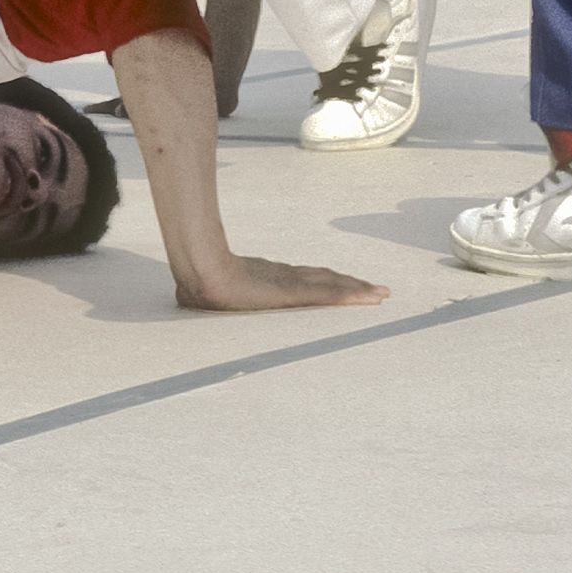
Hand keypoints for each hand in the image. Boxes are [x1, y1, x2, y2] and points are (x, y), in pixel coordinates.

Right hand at [171, 254, 387, 313]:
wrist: (201, 273)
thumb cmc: (200, 286)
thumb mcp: (211, 295)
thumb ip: (212, 296)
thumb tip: (190, 299)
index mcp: (271, 279)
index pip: (308, 281)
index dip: (331, 283)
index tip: (349, 286)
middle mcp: (286, 278)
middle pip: (327, 281)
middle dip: (353, 286)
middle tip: (379, 290)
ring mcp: (291, 284)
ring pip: (333, 286)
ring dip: (358, 291)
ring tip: (381, 294)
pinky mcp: (294, 291)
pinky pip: (328, 294)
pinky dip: (351, 295)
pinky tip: (368, 298)